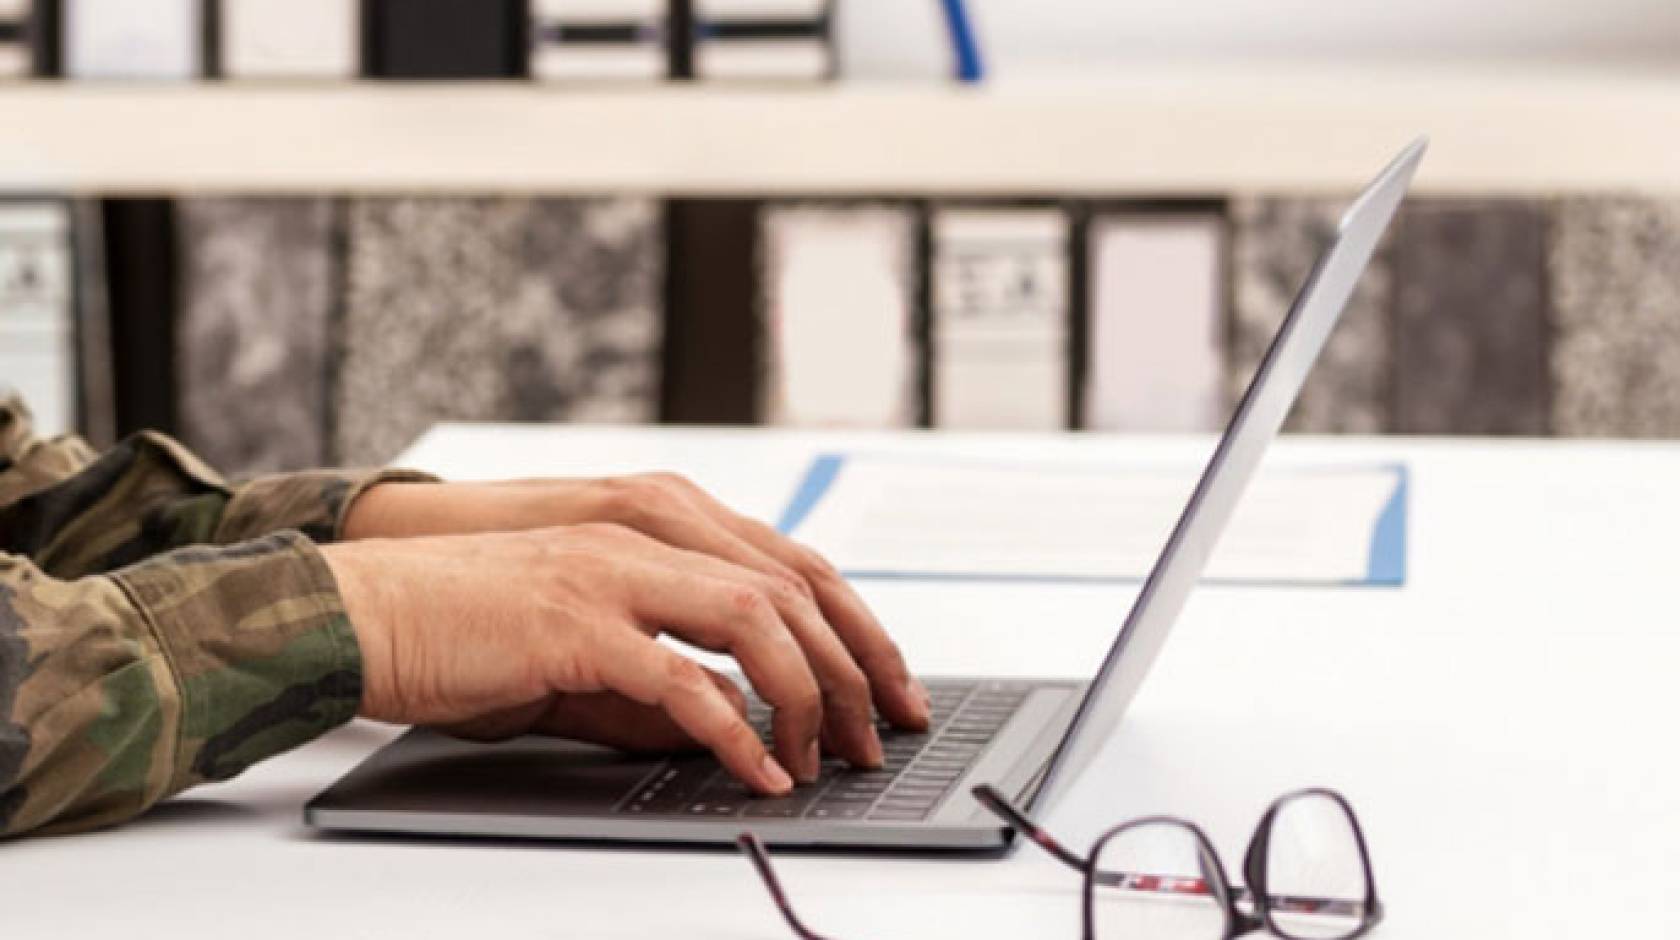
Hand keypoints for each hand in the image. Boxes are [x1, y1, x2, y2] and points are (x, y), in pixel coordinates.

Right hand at [342, 475, 931, 759]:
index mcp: (652, 529)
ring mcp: (613, 573)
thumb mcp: (580, 654)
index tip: (887, 687)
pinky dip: (734, 730)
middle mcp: (645, 536)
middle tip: (880, 734)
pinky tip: (757, 771)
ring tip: (824, 757)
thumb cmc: (460, 630)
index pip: (789, 567)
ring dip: (805, 695)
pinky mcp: (576, 623)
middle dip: (854, 666)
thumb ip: (654, 681)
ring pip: (756, 620)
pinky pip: (683, 679)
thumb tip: (722, 726)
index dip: (852, 627)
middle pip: (793, 590)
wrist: (359, 612)